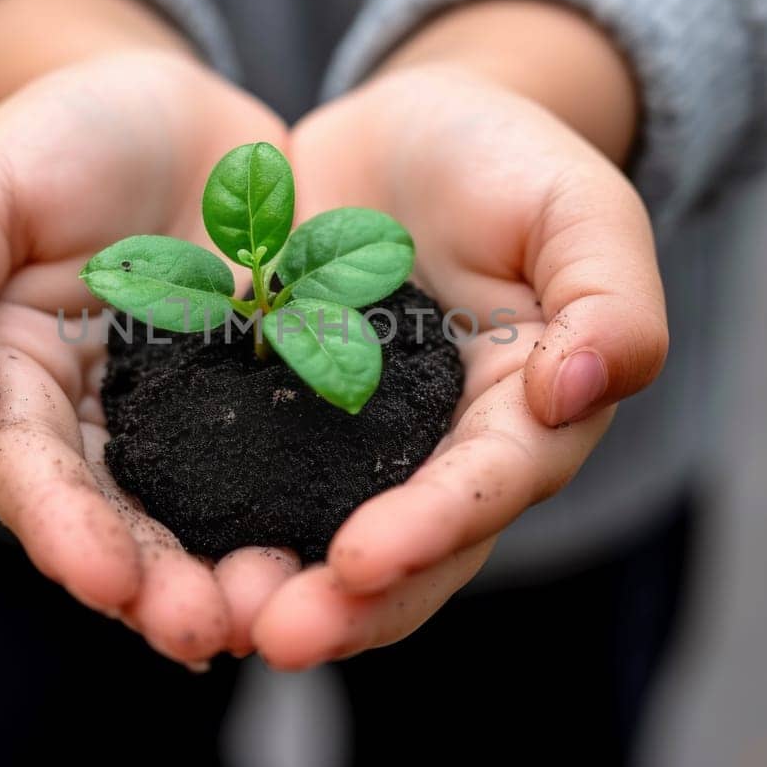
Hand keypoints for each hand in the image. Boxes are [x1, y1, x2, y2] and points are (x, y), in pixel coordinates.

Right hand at [0, 0, 296, 667]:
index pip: (29, 474)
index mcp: (12, 388)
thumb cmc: (54, 137)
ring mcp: (183, 423)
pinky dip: (298, 520)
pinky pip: (278, 471)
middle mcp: (95, 428)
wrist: (169, 106)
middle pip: (116, 525)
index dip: (64, 530)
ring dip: (226, 577)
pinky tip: (338, 568)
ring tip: (269, 619)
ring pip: (198, 519)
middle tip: (201, 631)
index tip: (106, 578)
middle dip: (152, 586)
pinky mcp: (263, 402)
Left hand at [249, 1, 668, 667]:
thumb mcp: (578, 208)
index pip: (488, 489)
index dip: (433, 529)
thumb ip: (609, 297)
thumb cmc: (512, 162)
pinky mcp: (279, 421)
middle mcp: (442, 458)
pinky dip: (213, 526)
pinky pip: (245, 486)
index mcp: (526, 420)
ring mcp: (355, 448)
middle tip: (276, 636)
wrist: (409, 130)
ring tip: (211, 621)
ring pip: (322, 544)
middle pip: (407, 557)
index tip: (361, 559)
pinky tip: (158, 553)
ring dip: (274, 590)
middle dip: (346, 606)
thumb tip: (581, 390)